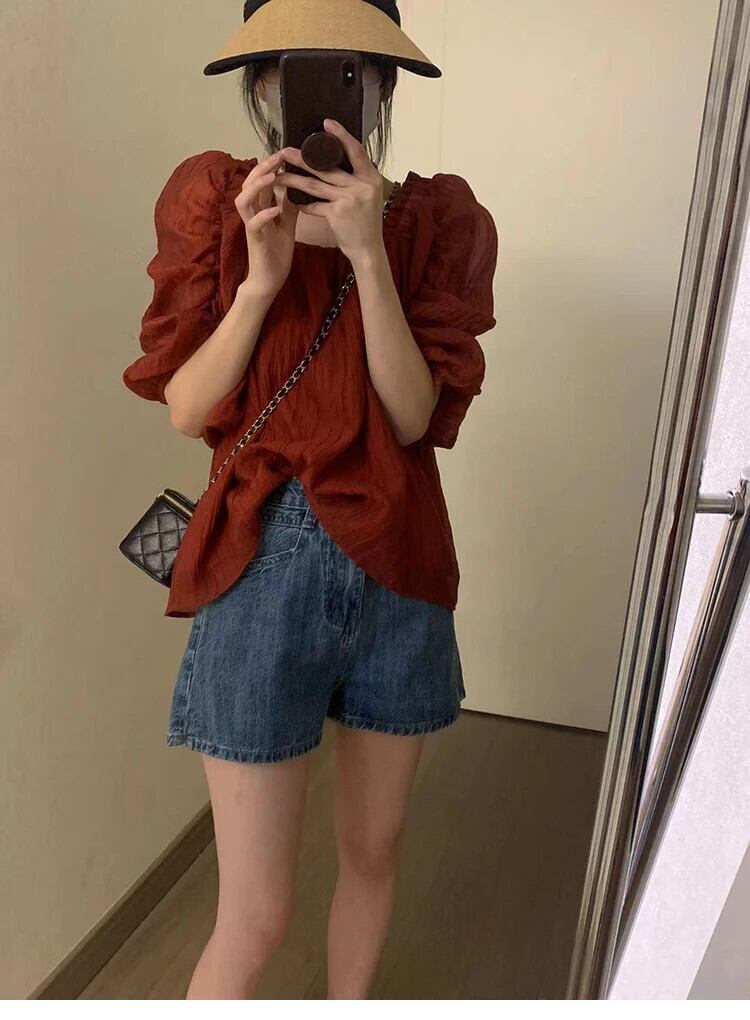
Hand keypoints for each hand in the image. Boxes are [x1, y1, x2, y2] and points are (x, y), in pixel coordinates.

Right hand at [234, 150, 299, 299]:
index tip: (285, 153)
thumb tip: (298, 185)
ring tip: (272, 177)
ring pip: (244, 200)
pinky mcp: (255, 241)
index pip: (261, 181)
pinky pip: (254, 224)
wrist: (270, 279)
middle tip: (278, 156)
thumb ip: (289, 205)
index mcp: (261, 209)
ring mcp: (252, 226)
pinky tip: (275, 209)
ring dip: (257, 186)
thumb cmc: (277, 252)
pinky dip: (264, 215)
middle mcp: (253, 214)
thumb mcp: (287, 224)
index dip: (270, 165)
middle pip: (249, 184)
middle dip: (263, 168)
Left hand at [275, 119, 386, 263]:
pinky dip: (303, 204)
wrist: (368, 250)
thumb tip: (338, 162)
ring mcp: (349, 199)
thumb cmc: (366, 223)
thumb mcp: (369, 196)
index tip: (327, 123)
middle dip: (303, 159)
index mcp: (371, 178)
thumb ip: (357, 179)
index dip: (342, 135)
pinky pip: (314, 205)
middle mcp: (362, 186)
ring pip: (315, 185)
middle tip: (286, 151)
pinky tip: (292, 200)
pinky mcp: (337, 214)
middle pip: (327, 167)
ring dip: (295, 179)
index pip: (356, 151)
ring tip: (280, 174)